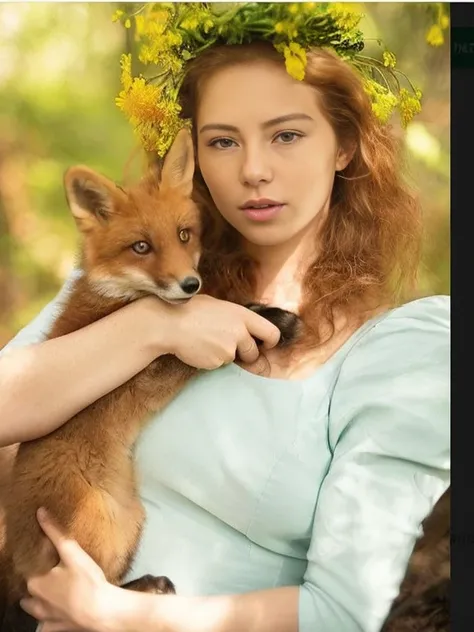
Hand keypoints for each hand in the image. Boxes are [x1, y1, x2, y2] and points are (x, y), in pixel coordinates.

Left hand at [20, 508, 116, 631]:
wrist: (101, 611)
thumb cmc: (86, 580)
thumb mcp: (72, 552)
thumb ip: (55, 532)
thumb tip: (40, 512)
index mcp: (36, 581)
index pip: (29, 568)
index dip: (36, 561)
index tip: (45, 556)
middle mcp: (35, 600)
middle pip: (30, 588)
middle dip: (36, 579)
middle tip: (49, 571)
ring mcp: (45, 617)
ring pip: (32, 607)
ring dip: (35, 601)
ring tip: (46, 592)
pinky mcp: (56, 628)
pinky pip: (45, 625)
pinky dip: (47, 620)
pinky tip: (53, 614)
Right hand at [152, 294, 281, 369]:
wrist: (168, 323)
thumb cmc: (189, 309)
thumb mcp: (218, 305)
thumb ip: (235, 318)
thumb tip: (244, 328)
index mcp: (242, 315)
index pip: (271, 333)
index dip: (269, 342)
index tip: (263, 344)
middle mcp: (239, 332)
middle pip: (253, 352)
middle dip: (246, 355)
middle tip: (229, 347)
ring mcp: (228, 349)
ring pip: (232, 359)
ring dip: (224, 355)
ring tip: (206, 341)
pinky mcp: (216, 362)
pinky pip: (218, 364)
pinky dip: (211, 359)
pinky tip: (198, 348)